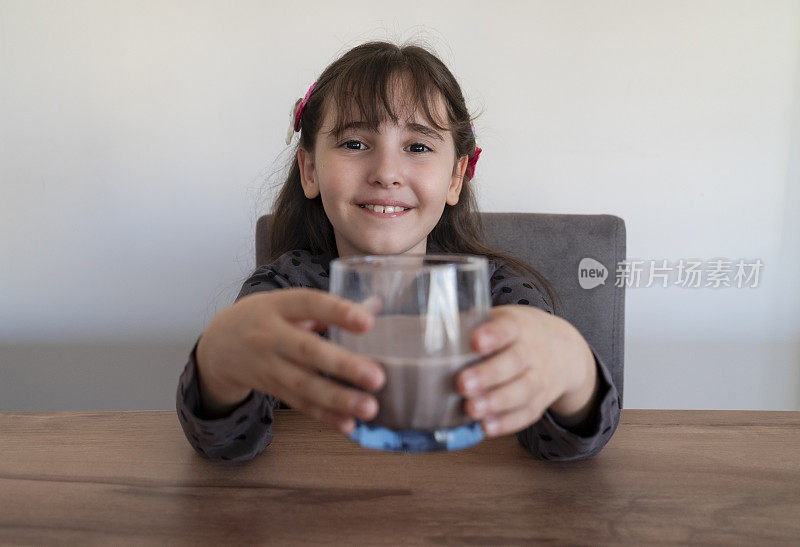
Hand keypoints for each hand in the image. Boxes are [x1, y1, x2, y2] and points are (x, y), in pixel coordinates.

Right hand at [196, 288, 384, 435]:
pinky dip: (324, 416)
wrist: (219, 345)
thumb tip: (376, 306)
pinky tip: (348, 425)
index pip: (309, 304)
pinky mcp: (271, 389)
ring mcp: (268, 366)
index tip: (368, 322)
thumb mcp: (287, 303)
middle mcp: (270, 336)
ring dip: (338, 399)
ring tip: (369, 408)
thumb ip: (327, 309)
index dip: (337, 312)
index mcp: (279, 305)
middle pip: (307, 351)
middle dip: (343, 365)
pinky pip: (299, 404)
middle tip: (377, 377)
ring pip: (303, 385)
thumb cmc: (267, 317)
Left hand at [456, 305, 597, 437]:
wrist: (563, 350)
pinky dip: (507, 423)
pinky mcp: (539, 401)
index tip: (475, 343)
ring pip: (522, 391)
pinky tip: (486, 428)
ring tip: (471, 409)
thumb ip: (469, 326)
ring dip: (496, 402)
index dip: (493, 335)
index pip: (508, 328)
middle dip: (488, 375)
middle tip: (462, 384)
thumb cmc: (514, 334)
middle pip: (514, 362)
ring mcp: (539, 378)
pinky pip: (526, 413)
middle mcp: (531, 352)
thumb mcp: (500, 320)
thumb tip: (419, 332)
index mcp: (517, 326)